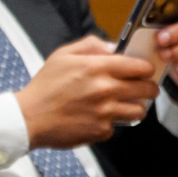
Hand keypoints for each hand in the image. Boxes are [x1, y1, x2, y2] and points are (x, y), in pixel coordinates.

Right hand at [15, 35, 159, 148]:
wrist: (30, 117)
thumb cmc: (45, 86)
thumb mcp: (62, 55)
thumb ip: (90, 45)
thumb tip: (113, 47)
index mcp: (96, 67)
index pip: (140, 66)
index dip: (145, 68)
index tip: (142, 71)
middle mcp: (105, 89)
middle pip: (147, 89)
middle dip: (148, 88)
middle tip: (140, 88)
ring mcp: (105, 112)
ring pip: (140, 111)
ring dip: (134, 107)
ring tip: (122, 105)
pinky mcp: (102, 131)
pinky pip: (118, 126)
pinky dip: (110, 122)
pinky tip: (97, 117)